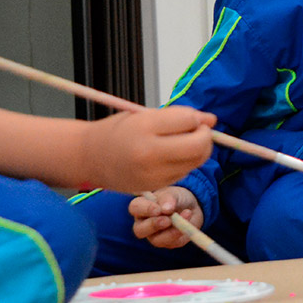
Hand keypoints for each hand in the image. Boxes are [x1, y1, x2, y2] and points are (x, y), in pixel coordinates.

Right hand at [82, 106, 215, 193]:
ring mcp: (152, 173)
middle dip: (205, 136)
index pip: (188, 120)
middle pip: (198, 146)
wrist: (91, 157)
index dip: (196, 118)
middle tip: (198, 131)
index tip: (190, 118)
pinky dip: (186, 163)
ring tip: (182, 142)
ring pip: (195, 161)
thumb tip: (212, 119)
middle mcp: (149, 152)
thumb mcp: (146, 115)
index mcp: (145, 127)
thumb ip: (179, 116)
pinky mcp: (155, 186)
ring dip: (199, 150)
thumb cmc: (119, 131)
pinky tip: (171, 156)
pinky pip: (184, 172)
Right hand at [130, 186, 203, 247]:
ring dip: (171, 231)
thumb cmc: (176, 198)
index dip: (145, 209)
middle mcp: (143, 224)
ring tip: (185, 216)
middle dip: (154, 225)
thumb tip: (166, 209)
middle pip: (139, 229)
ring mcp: (154, 236)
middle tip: (167, 220)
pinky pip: (172, 243)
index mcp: (140, 207)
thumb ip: (168, 199)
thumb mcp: (174, 194)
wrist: (191, 207)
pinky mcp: (168, 243)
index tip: (158, 209)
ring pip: (156, 240)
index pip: (135, 208)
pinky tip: (188, 222)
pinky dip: (181, 233)